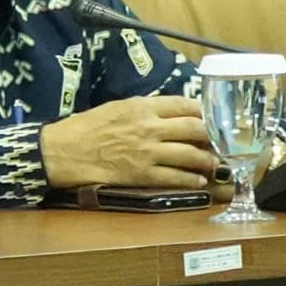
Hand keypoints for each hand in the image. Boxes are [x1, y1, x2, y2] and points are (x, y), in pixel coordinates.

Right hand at [41, 95, 220, 190]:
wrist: (64, 151)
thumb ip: (145, 109)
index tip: (214, 117)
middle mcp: (150, 127)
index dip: (205, 111)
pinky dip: (191, 179)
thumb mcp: (117, 107)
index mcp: (143, 106)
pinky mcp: (142, 174)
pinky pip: (175, 177)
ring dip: (207, 160)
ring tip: (215, 162)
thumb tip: (171, 114)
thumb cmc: (86, 127)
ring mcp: (147, 152)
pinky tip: (199, 180)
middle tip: (221, 140)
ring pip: (190, 154)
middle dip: (212, 136)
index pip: (185, 105)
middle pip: (194, 128)